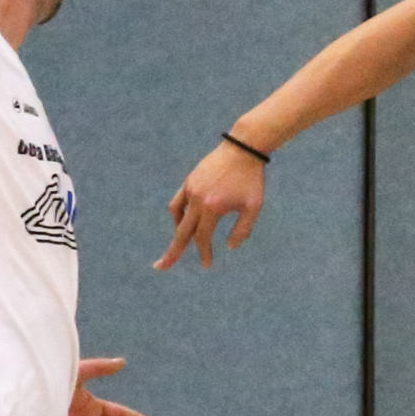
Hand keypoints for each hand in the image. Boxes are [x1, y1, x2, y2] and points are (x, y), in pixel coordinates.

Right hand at [157, 143, 266, 270]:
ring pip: (178, 217)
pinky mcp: (190, 181)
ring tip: (180, 243)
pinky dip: (178, 214)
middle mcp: (197, 199)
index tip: (207, 265)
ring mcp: (191, 189)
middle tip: (160, 267)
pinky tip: (183, 222)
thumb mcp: (253, 207)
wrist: (243, 148)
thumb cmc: (252, 179)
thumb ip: (243, 229)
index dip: (204, 253)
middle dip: (172, 252)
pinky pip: (178, 202)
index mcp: (213, 207)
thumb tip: (230, 247)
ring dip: (178, 232)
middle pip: (181, 232)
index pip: (202, 238)